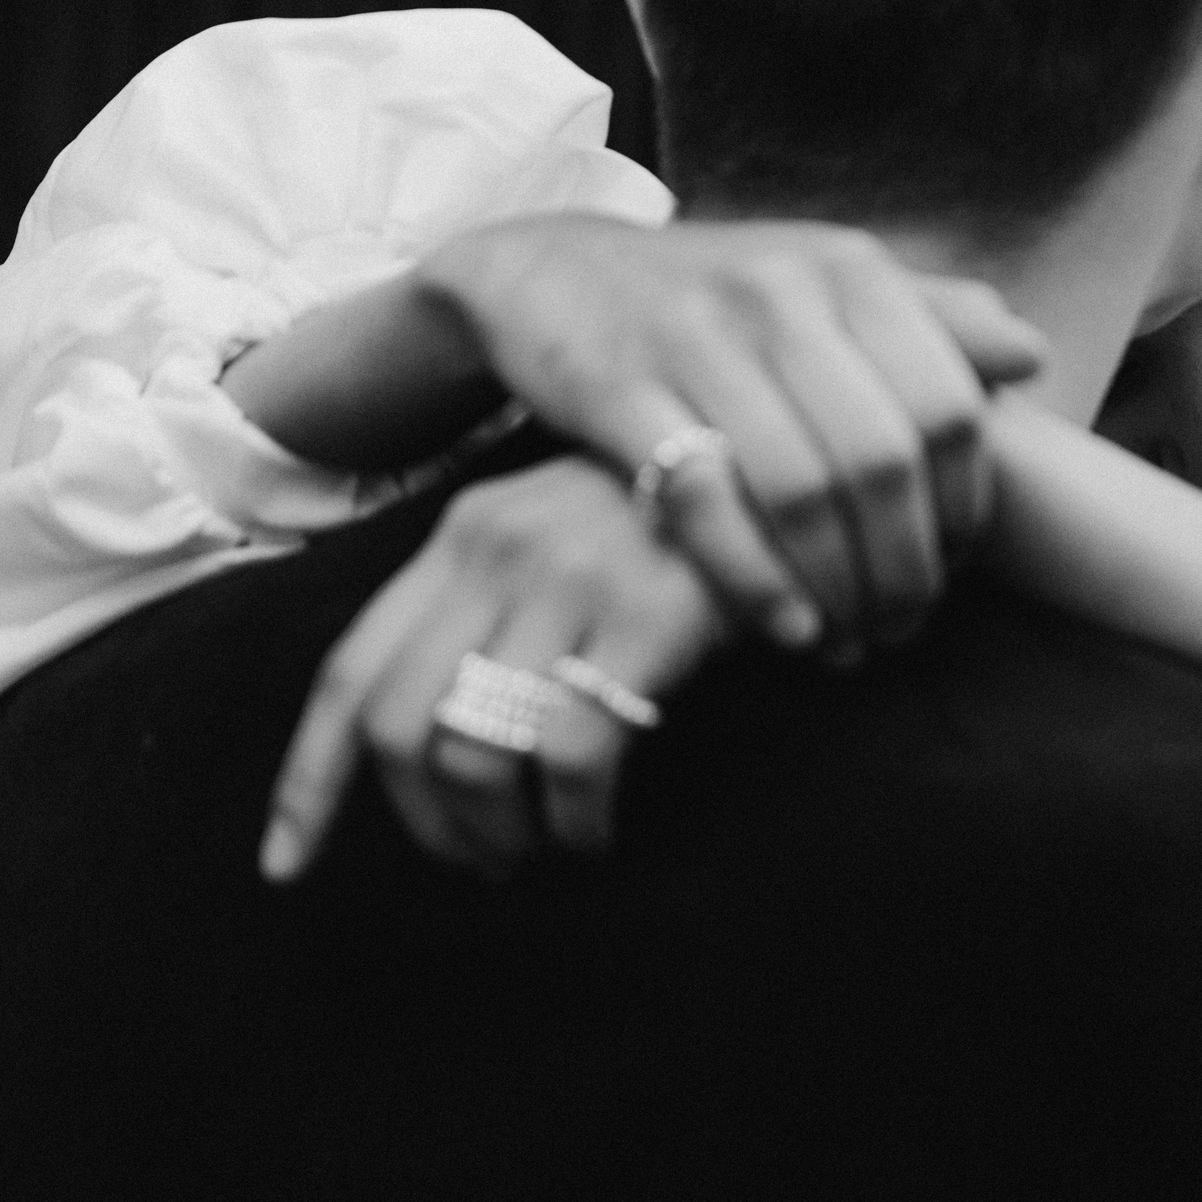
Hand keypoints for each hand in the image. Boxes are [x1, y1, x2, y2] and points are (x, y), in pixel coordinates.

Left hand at [260, 454, 721, 881]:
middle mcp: (498, 550)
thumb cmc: (670, 525)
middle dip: (425, 822)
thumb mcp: (555, 540)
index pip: (348, 672)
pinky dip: (573, 819)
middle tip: (476, 860)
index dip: (308, 780)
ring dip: (498, 829)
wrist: (785, 467)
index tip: (287, 863)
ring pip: (476, 751)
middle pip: (398, 726)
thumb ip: (488, 606)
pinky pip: (571, 754)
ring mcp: (571, 580)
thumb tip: (434, 744)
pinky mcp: (647, 617)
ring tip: (538, 847)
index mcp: (461, 535)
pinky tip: (594, 831)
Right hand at [417, 216, 1045, 658]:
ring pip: (799, 489)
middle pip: (882, 461)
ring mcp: (696, 336)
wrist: (552, 268)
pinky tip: (784, 627)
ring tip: (849, 641)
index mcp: (852, 270)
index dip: (965, 504)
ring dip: (835, 587)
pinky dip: (752, 578)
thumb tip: (1033, 355)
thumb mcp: (825, 285)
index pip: (950, 408)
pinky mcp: (616, 385)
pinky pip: (701, 500)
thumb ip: (929, 319)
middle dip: (903, 566)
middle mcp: (783, 292)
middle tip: (904, 627)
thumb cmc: (717, 297)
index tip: (959, 566)